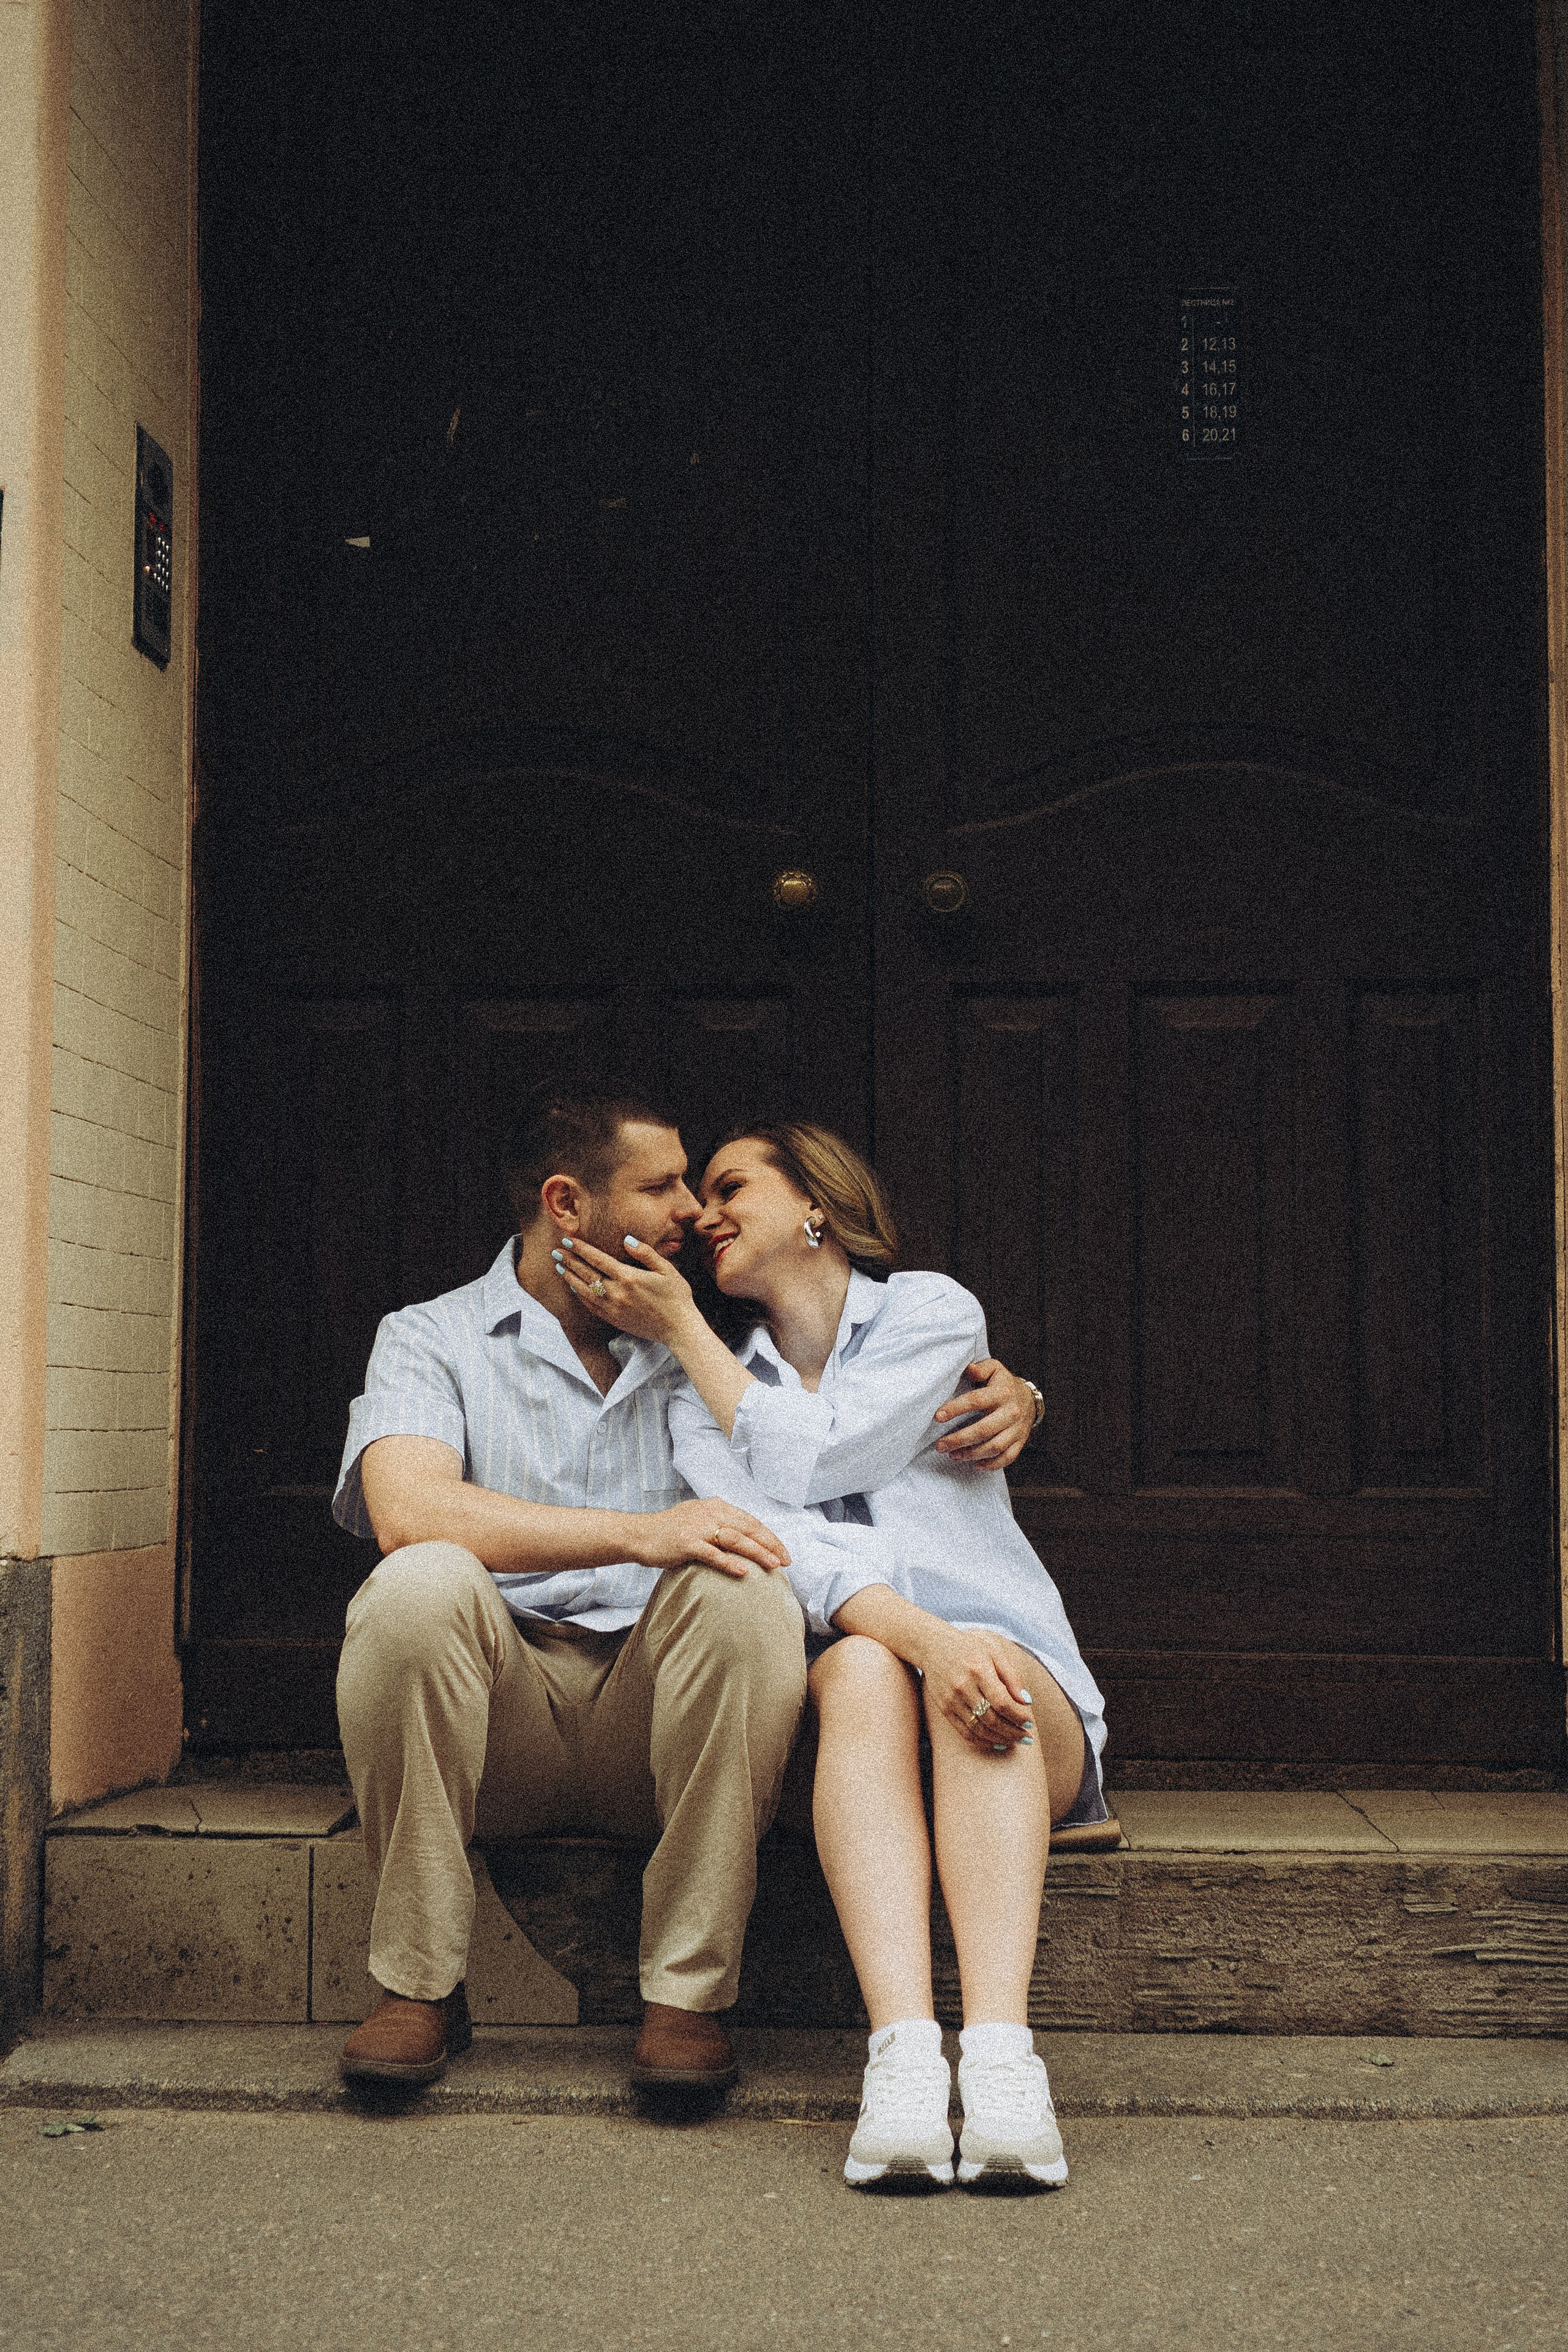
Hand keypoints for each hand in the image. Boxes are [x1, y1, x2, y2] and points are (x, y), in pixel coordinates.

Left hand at [552, 1233, 698, 1344]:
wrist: (679, 1328)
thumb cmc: (676, 1297)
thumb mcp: (666, 1270)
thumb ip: (645, 1253)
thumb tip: (626, 1240)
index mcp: (628, 1277)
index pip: (597, 1259)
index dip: (581, 1249)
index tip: (568, 1240)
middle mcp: (616, 1293)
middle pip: (586, 1273)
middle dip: (570, 1261)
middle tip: (556, 1252)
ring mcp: (613, 1308)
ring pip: (584, 1290)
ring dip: (570, 1278)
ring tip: (559, 1268)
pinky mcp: (613, 1319)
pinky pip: (591, 1306)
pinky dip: (580, 1295)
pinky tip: (574, 1288)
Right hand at [630, 1496, 790, 1581]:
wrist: (638, 1534)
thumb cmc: (669, 1531)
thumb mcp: (698, 1518)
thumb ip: (719, 1523)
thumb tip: (744, 1537)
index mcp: (715, 1506)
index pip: (750, 1520)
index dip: (769, 1536)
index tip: (784, 1551)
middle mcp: (709, 1512)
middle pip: (748, 1528)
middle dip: (770, 1544)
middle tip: (786, 1560)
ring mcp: (697, 1527)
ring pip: (735, 1539)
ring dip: (757, 1552)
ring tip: (773, 1565)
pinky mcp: (686, 1543)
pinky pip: (712, 1553)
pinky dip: (729, 1562)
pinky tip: (744, 1572)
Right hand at [912, 1622, 1034, 1750]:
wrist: (933, 1646)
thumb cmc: (969, 1648)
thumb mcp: (994, 1653)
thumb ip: (1012, 1677)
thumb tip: (1027, 1702)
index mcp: (979, 1671)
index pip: (1002, 1702)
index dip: (1019, 1717)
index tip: (1030, 1724)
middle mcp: (963, 1687)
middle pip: (992, 1719)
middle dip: (1013, 1732)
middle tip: (1027, 1738)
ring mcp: (951, 1700)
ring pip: (979, 1729)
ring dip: (1000, 1739)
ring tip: (1014, 1741)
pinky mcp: (944, 1708)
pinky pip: (964, 1732)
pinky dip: (982, 1741)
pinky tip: (996, 1742)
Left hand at [933, 1359, 1036, 1469]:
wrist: (1030, 1398)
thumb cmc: (1003, 1384)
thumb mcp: (994, 1369)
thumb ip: (979, 1369)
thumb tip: (968, 1368)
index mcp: (1002, 1393)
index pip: (976, 1400)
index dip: (956, 1408)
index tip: (938, 1416)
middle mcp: (1011, 1412)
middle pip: (984, 1429)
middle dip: (959, 1439)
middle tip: (940, 1445)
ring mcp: (1017, 1429)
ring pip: (994, 1447)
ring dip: (971, 1454)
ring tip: (952, 1455)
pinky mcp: (1020, 1442)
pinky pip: (1007, 1458)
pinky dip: (991, 1465)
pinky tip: (975, 1465)